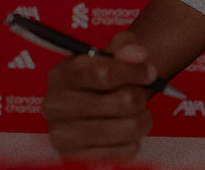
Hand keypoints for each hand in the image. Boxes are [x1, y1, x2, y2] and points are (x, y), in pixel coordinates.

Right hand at [42, 33, 157, 159]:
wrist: (98, 104)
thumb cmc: (107, 76)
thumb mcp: (114, 52)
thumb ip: (126, 45)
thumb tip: (137, 54)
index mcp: (60, 74)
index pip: (103, 73)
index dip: (134, 72)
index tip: (149, 72)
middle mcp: (54, 106)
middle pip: (123, 102)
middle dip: (140, 95)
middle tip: (140, 94)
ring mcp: (62, 136)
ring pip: (128, 127)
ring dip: (142, 118)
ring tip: (138, 112)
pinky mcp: (77, 158)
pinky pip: (126, 151)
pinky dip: (135, 140)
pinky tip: (125, 130)